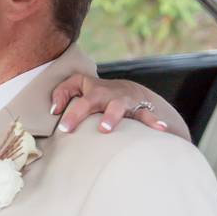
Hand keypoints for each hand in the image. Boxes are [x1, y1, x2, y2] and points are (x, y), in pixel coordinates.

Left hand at [49, 74, 190, 140]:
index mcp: (93, 92)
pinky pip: (148, 116)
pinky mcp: (140, 110)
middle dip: (101, 114)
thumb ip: (61, 94)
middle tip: (101, 129)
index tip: (65, 129)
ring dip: (118, 117)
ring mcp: (125, 102)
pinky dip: (155, 122)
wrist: (126, 90)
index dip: (72, 114)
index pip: (80, 102)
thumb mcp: (76, 85)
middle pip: (101, 102)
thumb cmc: (94, 91)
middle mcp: (109, 95)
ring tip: (110, 129)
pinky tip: (162, 129)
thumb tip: (54, 110)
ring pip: (123, 108)